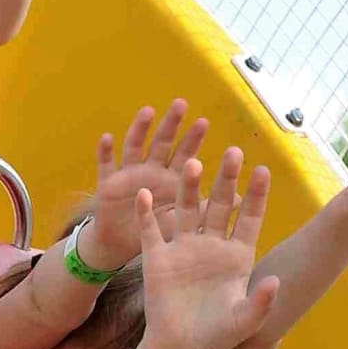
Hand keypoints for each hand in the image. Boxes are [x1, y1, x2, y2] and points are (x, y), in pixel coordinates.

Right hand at [80, 99, 208, 269]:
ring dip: (141, 129)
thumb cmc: (156, 229)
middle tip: (181, 105)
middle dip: (171, 124)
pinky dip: (105, 152)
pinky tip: (107, 138)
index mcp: (171, 177)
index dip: (193, 138)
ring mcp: (129, 173)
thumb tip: (242, 200)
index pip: (185, 153)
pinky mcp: (108, 183)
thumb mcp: (184, 220)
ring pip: (135, 146)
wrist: (122, 243)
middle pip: (162, 142)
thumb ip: (207, 208)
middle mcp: (152, 169)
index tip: (204, 121)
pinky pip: (105, 165)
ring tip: (148, 111)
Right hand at [134, 148, 278, 348]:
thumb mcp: (246, 321)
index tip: (262, 170)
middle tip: (233, 152)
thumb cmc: (218, 336)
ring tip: (192, 163)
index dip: (256, 195)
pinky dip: (146, 212)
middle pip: (220, 205)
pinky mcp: (157, 259)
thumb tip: (277, 282)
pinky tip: (144, 192)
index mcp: (237, 256)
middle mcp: (211, 246)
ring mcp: (183, 249)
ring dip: (189, 188)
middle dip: (226, 179)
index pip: (249, 218)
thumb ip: (262, 302)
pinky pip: (150, 230)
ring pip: (186, 210)